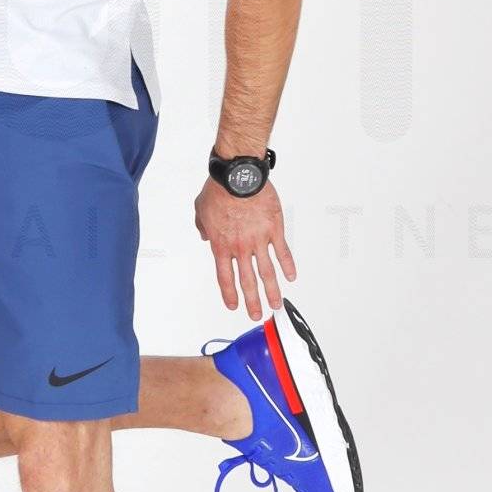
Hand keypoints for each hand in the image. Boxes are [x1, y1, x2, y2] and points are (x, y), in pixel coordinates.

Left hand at [194, 175, 295, 320]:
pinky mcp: (274, 229)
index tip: (234, 305)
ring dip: (272, 291)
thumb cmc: (219, 191)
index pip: (225, 278)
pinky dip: (288, 265)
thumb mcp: (200, 210)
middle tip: (256, 315)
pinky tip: (291, 277)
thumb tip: (204, 235)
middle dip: (252, 301)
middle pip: (247, 281)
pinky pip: (283, 252)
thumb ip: (203, 227)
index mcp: (222, 245)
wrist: (238, 177)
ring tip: (276, 304)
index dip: (230, 294)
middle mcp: (240, 248)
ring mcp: (259, 240)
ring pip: (267, 272)